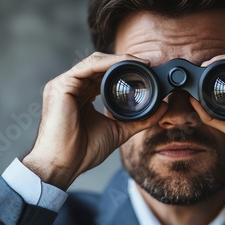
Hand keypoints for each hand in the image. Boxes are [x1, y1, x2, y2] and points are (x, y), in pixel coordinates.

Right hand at [22, 53, 166, 189]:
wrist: (64, 165)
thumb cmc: (83, 151)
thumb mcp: (119, 130)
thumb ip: (140, 119)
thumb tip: (163, 108)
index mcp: (81, 95)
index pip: (103, 74)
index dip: (124, 69)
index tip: (147, 71)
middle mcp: (71, 87)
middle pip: (100, 64)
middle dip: (124, 61)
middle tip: (147, 64)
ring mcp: (64, 84)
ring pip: (94, 61)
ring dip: (119, 60)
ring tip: (140, 63)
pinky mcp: (61, 85)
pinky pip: (88, 67)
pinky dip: (107, 63)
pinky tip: (124, 64)